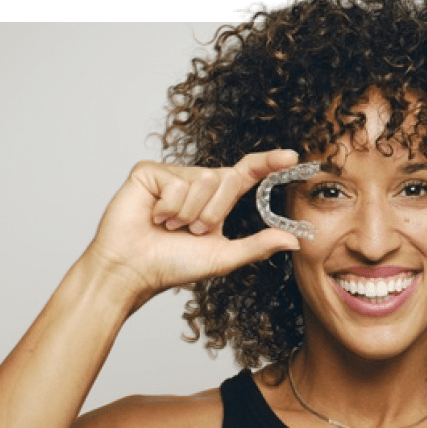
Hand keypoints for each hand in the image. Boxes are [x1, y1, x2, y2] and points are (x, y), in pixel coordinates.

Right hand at [83, 149, 300, 301]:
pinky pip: (176, 181)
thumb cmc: (173, 265)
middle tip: (192, 232)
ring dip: (189, 213)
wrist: (133, 269)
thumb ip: (258, 246)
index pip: (247, 174)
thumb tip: (294, 241)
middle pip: (228, 178)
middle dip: (214, 213)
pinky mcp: (149, 171)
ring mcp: (173, 175)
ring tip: (169, 227)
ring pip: (202, 179)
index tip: (292, 158)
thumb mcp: (223, 257)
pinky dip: (169, 207)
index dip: (269, 163)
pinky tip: (154, 218)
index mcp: (216, 200)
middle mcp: (196, 183)